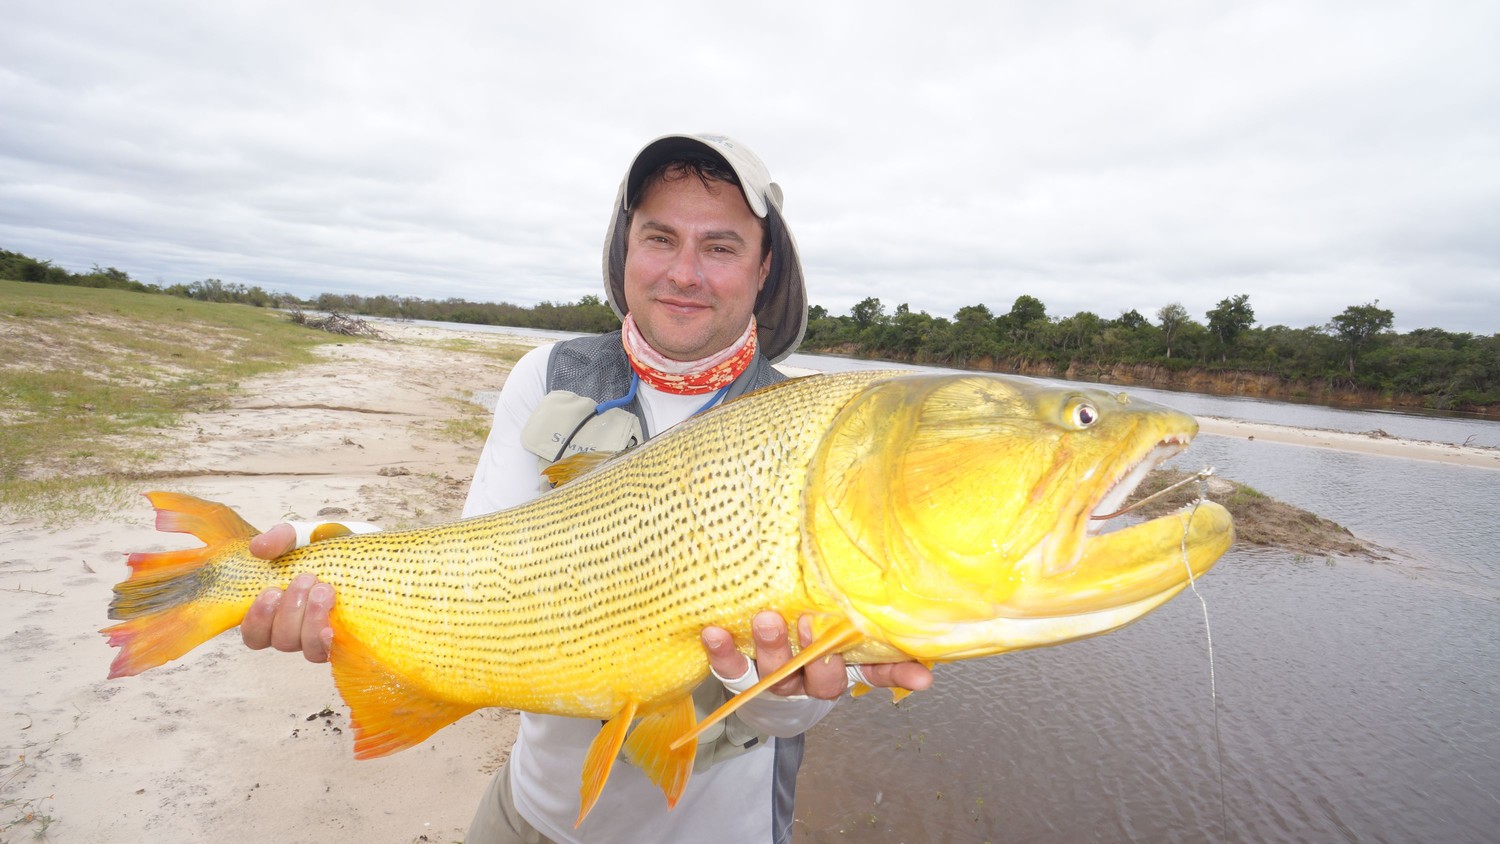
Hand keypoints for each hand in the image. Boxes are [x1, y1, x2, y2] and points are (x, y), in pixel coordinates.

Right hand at [241, 524, 335, 662]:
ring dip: (311, 619)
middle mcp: (297, 630)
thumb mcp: (303, 535)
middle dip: (291, 609)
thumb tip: (258, 548)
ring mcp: (321, 636)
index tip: (271, 591)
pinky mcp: (346, 638)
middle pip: (281, 640)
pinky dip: (327, 641)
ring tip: (324, 590)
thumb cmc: (329, 548)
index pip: (254, 634)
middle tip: (306, 578)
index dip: (257, 620)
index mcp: (278, 612)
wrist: (370, 552)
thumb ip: (280, 538)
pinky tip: (331, 627)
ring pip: (306, 648)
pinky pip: (330, 652)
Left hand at [701, 611, 932, 700]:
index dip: (895, 673)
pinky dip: (722, 651)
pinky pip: (731, 666)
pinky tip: (714, 632)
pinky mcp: (740, 673)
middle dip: (815, 652)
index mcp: (841, 670)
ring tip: (765, 619)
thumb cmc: (811, 644)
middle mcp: (809, 679)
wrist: (760, 677)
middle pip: (817, 675)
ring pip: (776, 671)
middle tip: (811, 623)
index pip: (874, 673)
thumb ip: (881, 649)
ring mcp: (775, 678)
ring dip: (772, 646)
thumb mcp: (847, 642)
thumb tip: (927, 670)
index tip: (918, 675)